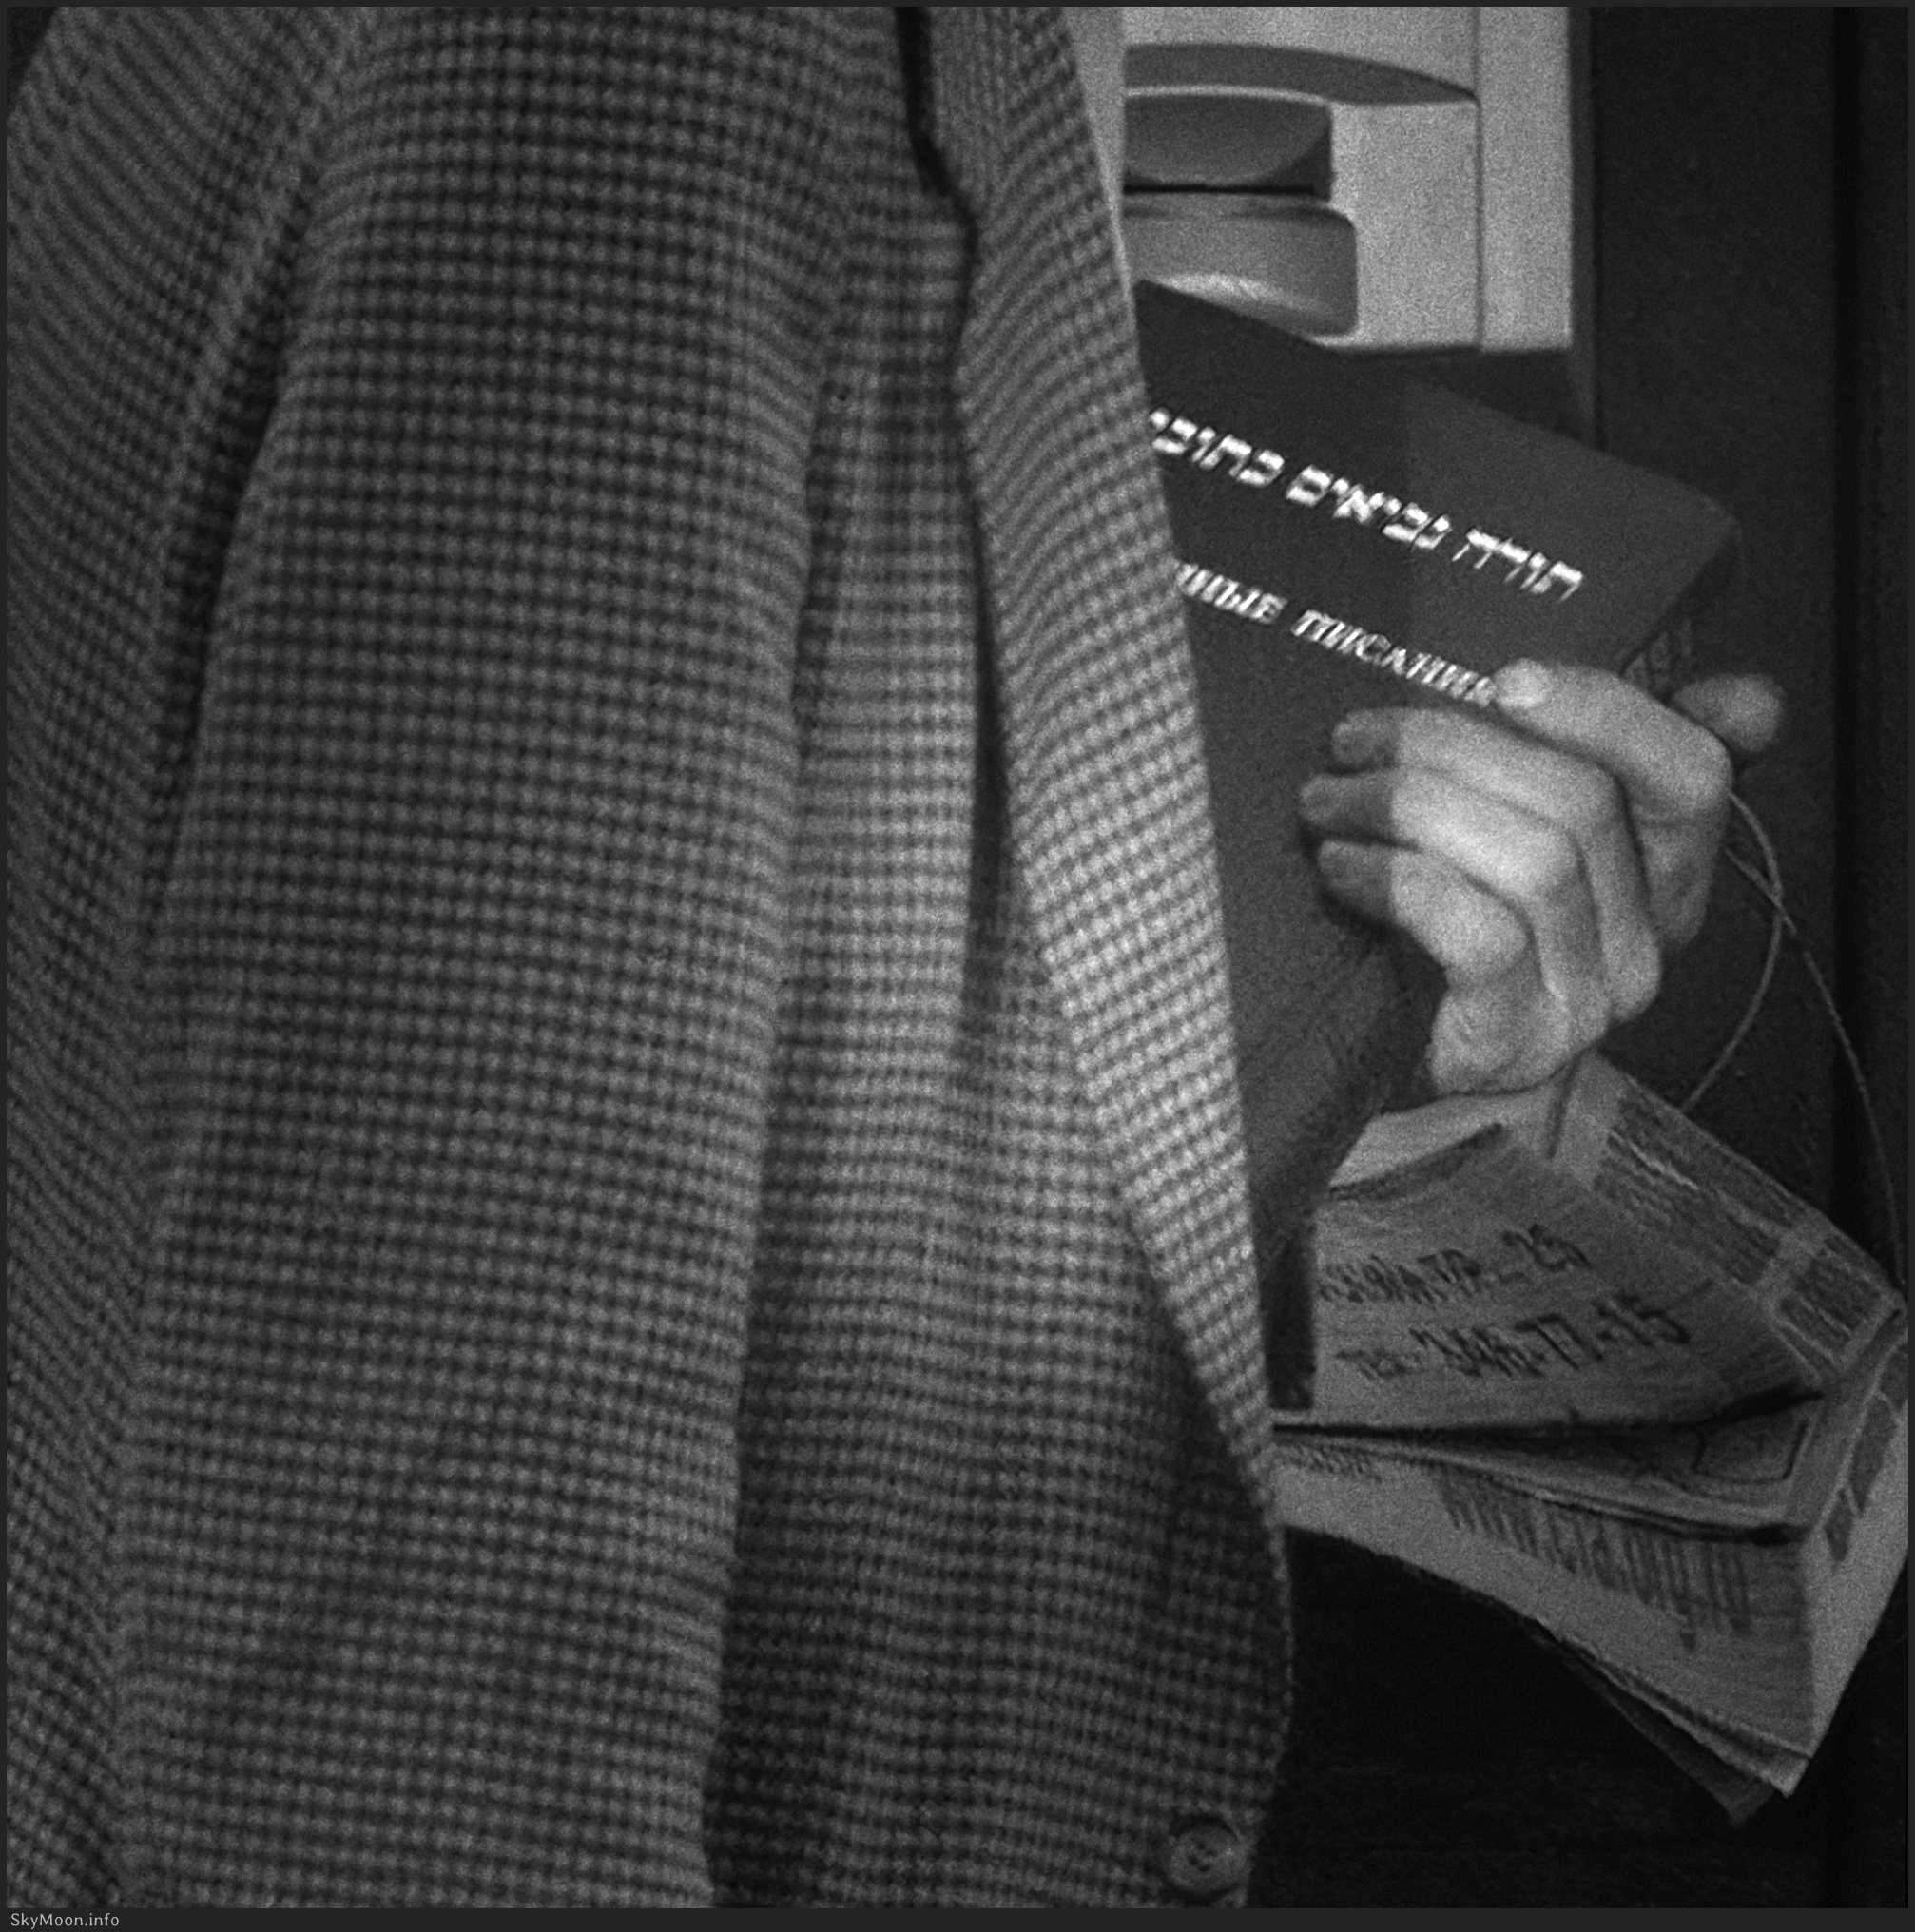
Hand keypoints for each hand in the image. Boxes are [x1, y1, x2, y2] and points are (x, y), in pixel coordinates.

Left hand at [1297, 662, 1783, 1099]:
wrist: (1365, 1057)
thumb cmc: (1425, 926)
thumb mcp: (1502, 830)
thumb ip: (1591, 759)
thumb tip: (1748, 699)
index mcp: (1658, 875)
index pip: (1691, 775)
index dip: (1609, 714)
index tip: (1507, 679)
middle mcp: (1642, 942)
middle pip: (1583, 801)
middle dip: (1451, 747)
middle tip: (1353, 740)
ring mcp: (1584, 1002)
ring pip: (1535, 862)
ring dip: (1411, 808)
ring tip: (1327, 802)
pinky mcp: (1515, 1045)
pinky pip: (1482, 936)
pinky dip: (1401, 884)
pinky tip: (1341, 868)